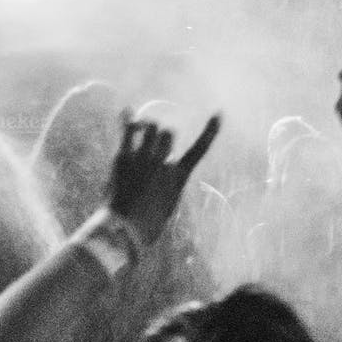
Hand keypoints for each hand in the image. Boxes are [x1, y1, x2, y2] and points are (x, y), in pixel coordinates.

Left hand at [107, 114, 219, 248]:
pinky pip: (128, 131)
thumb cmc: (146, 225)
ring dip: (147, 127)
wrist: (124, 230)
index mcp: (178, 177)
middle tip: (152, 144)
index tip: (218, 114)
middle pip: (168, 132)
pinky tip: (127, 111)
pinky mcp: (123, 158)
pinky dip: (128, 119)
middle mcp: (163, 164)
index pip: (199, 149)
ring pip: (151, 126)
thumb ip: (169, 183)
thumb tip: (169, 166)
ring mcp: (142, 159)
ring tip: (140, 133)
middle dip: (162, 135)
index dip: (210, 131)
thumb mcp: (167, 206)